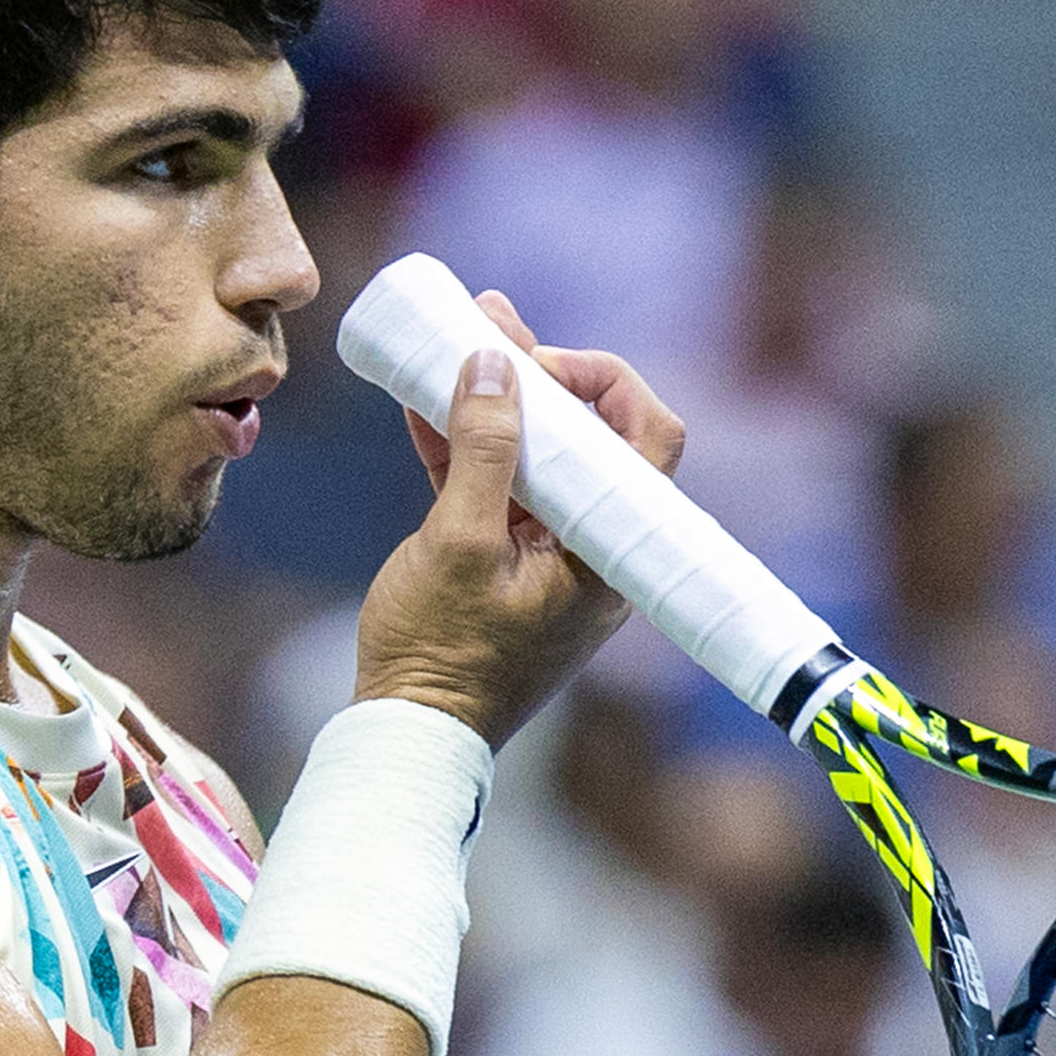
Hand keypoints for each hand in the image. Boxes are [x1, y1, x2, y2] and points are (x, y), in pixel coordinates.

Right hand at [353, 286, 687, 745]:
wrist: (408, 735)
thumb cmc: (440, 656)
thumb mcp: (457, 543)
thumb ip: (481, 451)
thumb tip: (494, 361)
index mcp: (608, 550)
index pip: (647, 438)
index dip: (604, 382)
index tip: (539, 366)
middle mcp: (590, 547)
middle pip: (587, 435)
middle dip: (540, 372)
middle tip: (491, 320)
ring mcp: (546, 552)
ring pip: (535, 452)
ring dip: (497, 395)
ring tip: (458, 329)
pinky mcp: (500, 559)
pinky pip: (493, 484)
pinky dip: (464, 440)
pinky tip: (426, 393)